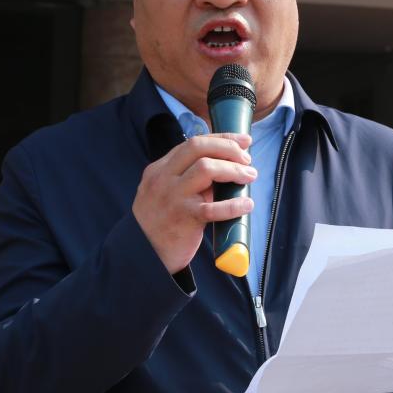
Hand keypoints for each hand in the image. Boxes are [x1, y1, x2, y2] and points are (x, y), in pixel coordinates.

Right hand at [132, 133, 255, 274]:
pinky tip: (246, 205)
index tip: (242, 141)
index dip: (221, 138)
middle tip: (247, 160)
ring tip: (249, 176)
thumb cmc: (160, 222)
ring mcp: (173, 197)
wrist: (143, 253)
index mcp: (160, 169)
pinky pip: (213, 208)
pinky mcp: (184, 218)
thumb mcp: (164, 192)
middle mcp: (164, 178)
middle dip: (228, 147)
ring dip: (233, 170)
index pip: (192, 142)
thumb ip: (186, 178)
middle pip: (198, 148)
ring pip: (206, 168)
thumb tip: (224, 168)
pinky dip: (233, 205)